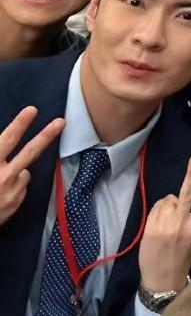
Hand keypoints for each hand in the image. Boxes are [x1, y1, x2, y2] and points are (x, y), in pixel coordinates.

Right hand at [0, 107, 64, 226]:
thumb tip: (3, 145)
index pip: (8, 140)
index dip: (20, 124)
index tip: (32, 110)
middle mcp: (3, 177)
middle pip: (30, 152)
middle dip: (46, 135)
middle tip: (61, 122)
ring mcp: (12, 192)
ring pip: (24, 172)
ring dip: (17, 171)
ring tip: (1, 180)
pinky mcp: (16, 204)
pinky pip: (20, 188)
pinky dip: (15, 187)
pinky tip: (1, 192)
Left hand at [138, 157, 190, 292]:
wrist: (161, 281)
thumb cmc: (180, 261)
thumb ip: (187, 219)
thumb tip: (176, 200)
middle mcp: (181, 224)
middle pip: (187, 193)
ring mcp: (164, 225)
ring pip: (168, 199)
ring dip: (169, 204)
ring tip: (169, 218)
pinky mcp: (150, 228)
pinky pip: (155, 208)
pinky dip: (158, 211)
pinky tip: (159, 223)